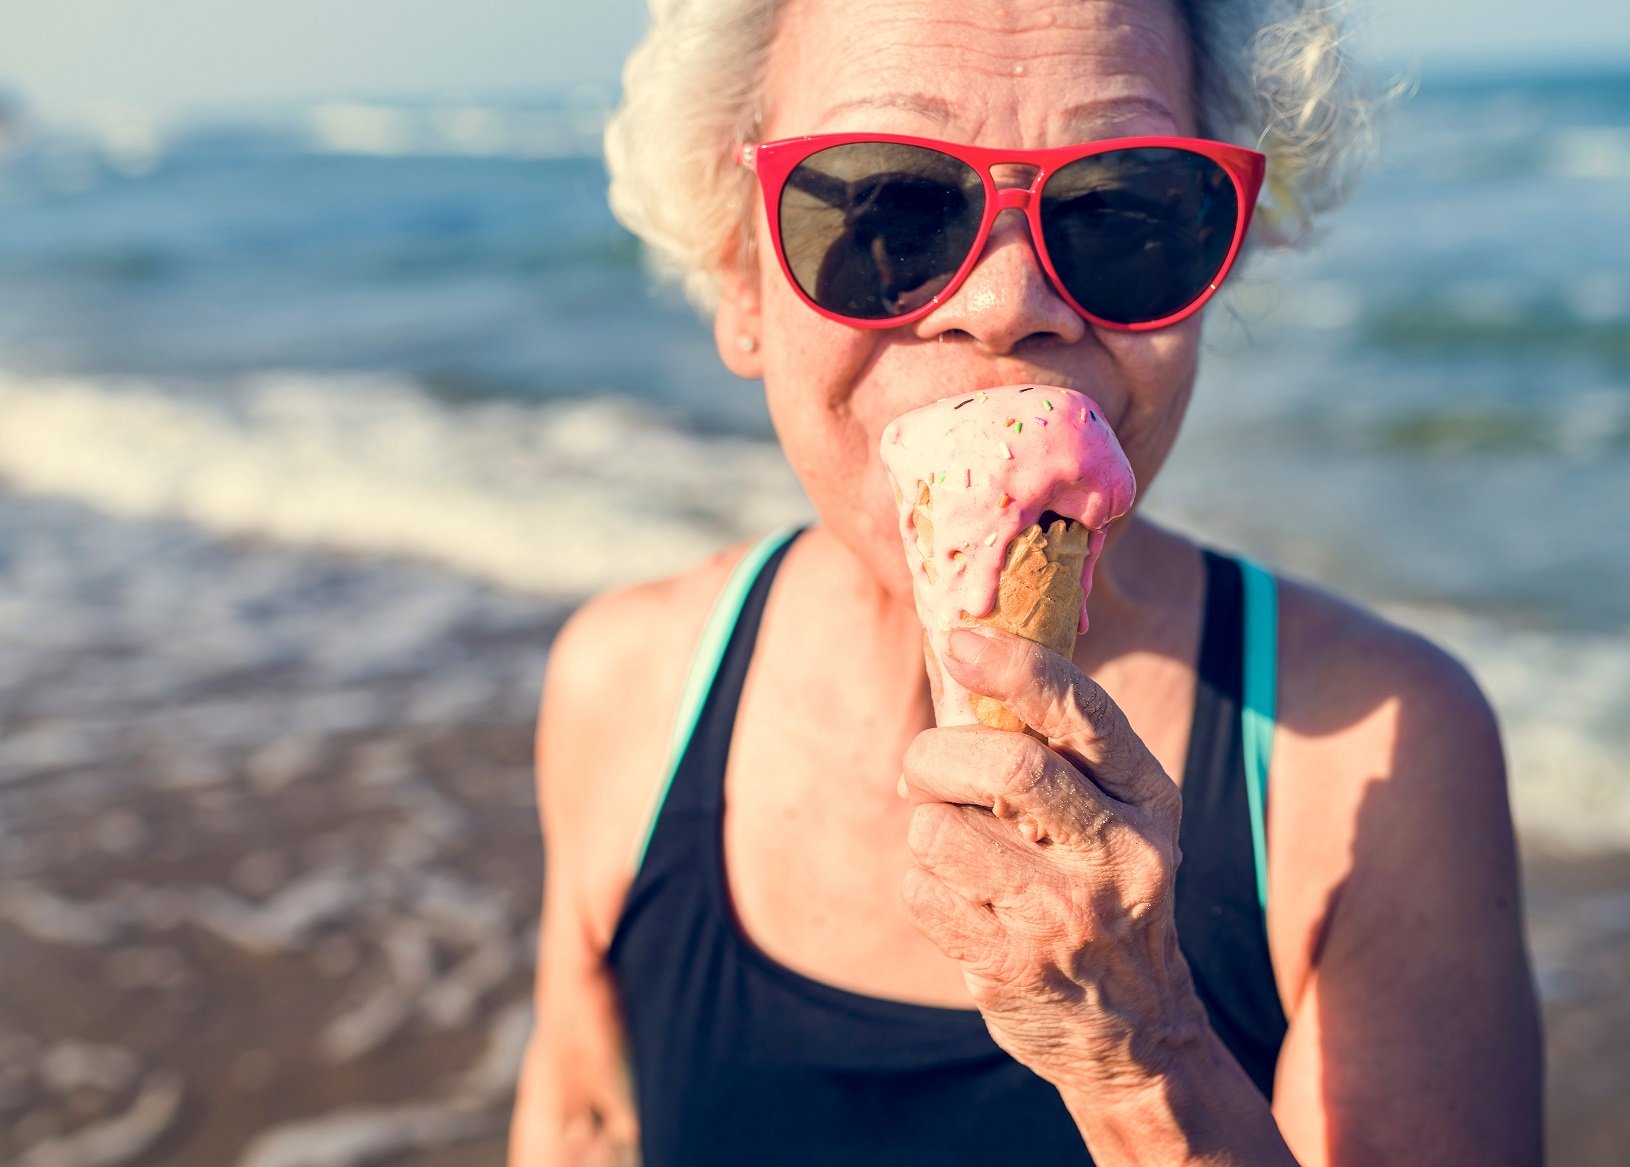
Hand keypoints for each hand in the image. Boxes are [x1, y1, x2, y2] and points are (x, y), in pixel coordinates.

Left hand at [900, 626, 1203, 1096]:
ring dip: (924, 829)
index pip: (1084, 712)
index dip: (1016, 666)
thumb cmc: (1103, 892)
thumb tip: (957, 666)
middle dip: (936, 756)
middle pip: (1006, 767)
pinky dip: (920, 884)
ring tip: (953, 850)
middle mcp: (1122, 854)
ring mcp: (1069, 916)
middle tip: (920, 770)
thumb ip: (1057, 753)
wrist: (1138, 1035)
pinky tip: (959, 903)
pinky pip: (921, 891)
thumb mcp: (1116, 818)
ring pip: (942, 832)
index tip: (959, 641)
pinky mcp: (1016, 966)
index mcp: (1148, 799)